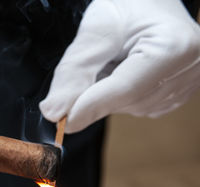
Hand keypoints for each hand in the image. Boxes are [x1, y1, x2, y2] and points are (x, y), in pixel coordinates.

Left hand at [39, 0, 199, 132]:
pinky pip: (137, 105)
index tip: (61, 120)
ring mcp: (187, 83)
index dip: (89, 106)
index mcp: (174, 46)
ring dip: (107, 91)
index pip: (125, 88)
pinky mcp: (178, 91)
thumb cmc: (130, 3)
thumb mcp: (98, 27)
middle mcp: (189, 69)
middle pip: (126, 101)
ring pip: (129, 107)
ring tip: (111, 61)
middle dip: (95, 95)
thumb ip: (75, 71)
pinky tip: (120, 70)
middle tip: (81, 75)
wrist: (151, 1)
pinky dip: (118, 94)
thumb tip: (55, 111)